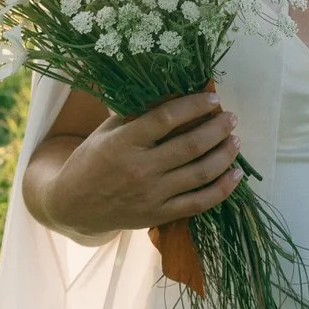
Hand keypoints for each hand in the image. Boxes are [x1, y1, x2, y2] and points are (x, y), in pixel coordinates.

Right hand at [33, 89, 242, 240]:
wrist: (73, 205)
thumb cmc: (90, 161)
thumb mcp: (107, 132)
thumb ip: (138, 114)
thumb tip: (176, 93)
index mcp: (123, 143)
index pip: (166, 118)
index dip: (194, 105)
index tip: (212, 98)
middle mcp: (140, 169)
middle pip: (191, 145)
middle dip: (218, 128)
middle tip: (231, 118)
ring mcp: (151, 195)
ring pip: (200, 173)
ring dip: (224, 154)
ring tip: (235, 140)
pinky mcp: (159, 215)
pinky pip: (199, 203)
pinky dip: (222, 188)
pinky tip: (236, 174)